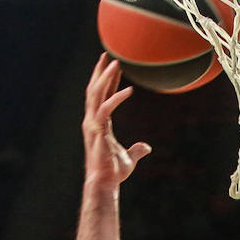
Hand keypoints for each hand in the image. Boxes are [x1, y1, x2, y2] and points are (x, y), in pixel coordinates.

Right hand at [82, 55, 151, 190]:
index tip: (113, 66)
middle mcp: (92, 122)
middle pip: (94, 91)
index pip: (102, 97)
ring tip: (115, 62)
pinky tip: (129, 90)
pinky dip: (116, 98)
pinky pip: (106, 109)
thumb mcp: (129, 159)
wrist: (104, 183)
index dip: (107, 81)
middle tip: (106, 55)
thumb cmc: (113, 173)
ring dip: (105, 77)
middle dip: (99, 72)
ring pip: (96, 95)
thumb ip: (137, 150)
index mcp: (98, 124)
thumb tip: (147, 147)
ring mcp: (92, 125)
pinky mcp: (97, 131)